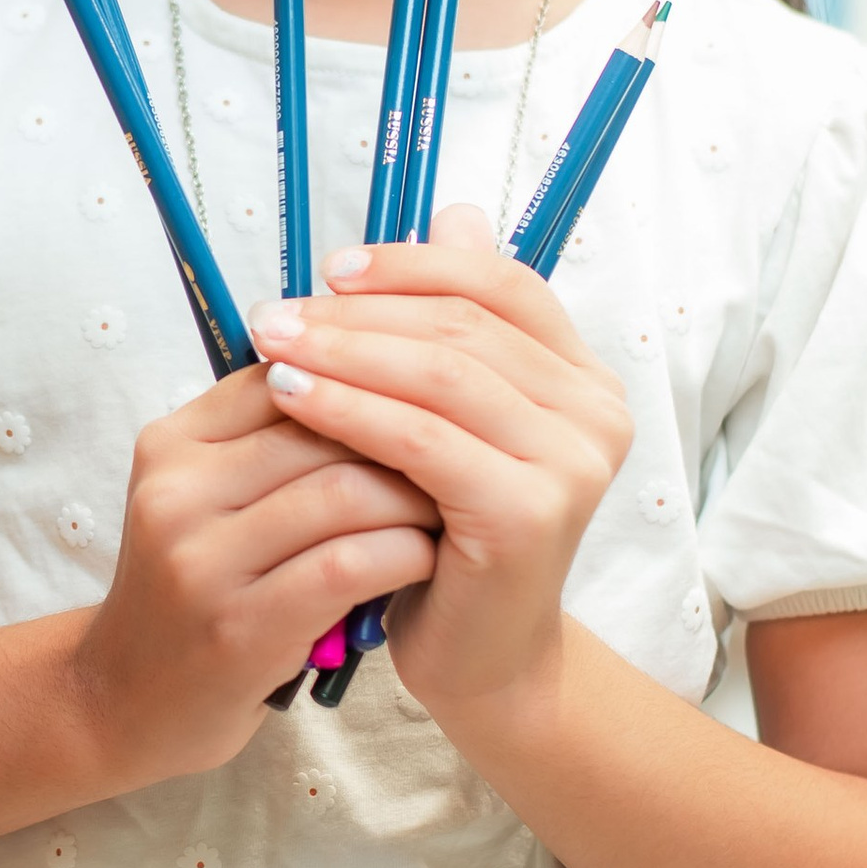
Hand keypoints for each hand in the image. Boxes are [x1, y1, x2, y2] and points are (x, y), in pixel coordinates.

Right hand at [71, 369, 439, 781]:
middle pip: (322, 428)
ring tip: (452, 507)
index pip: (287, 376)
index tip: (421, 408)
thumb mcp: (204, 501)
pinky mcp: (239, 627)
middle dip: (405, 439)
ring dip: (415, 499)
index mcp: (170, 445)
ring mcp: (201, 562)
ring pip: (344, 492)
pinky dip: (405, 555)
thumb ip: (268, 445)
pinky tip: (428, 561)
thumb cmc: (193, 592)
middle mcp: (176, 492)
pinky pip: (348, 565)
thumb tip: (382, 378)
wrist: (125, 702)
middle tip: (461, 454)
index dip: (366, 385)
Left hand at [247, 206, 631, 715]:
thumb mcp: (449, 420)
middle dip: (359, 311)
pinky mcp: (529, 512)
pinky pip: (422, 439)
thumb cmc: (448, 534)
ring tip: (270, 343)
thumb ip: (453, 326)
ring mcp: (572, 462)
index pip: (500, 284)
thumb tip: (455, 210)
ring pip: (441, 375)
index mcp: (582, 377)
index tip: (330, 267)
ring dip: (343, 351)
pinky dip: (349, 409)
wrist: (476, 656)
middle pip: (464, 325)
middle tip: (273, 309)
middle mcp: (596, 411)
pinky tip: (291, 398)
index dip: (413, 265)